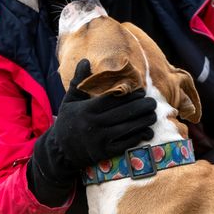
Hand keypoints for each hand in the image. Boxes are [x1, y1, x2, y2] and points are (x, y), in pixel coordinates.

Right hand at [27, 59, 156, 204]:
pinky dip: (138, 137)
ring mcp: (100, 139)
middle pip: (124, 112)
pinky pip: (125, 144)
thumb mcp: (70, 100)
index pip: (114, 99)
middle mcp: (94, 123)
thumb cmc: (68, 121)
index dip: (130, 95)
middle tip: (152, 103)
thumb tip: (85, 61)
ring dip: (143, 121)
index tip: (141, 92)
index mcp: (87, 109)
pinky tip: (147, 132)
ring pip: (128, 128)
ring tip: (153, 116)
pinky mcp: (104, 152)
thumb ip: (79, 81)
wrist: (60, 151)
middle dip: (142, 107)